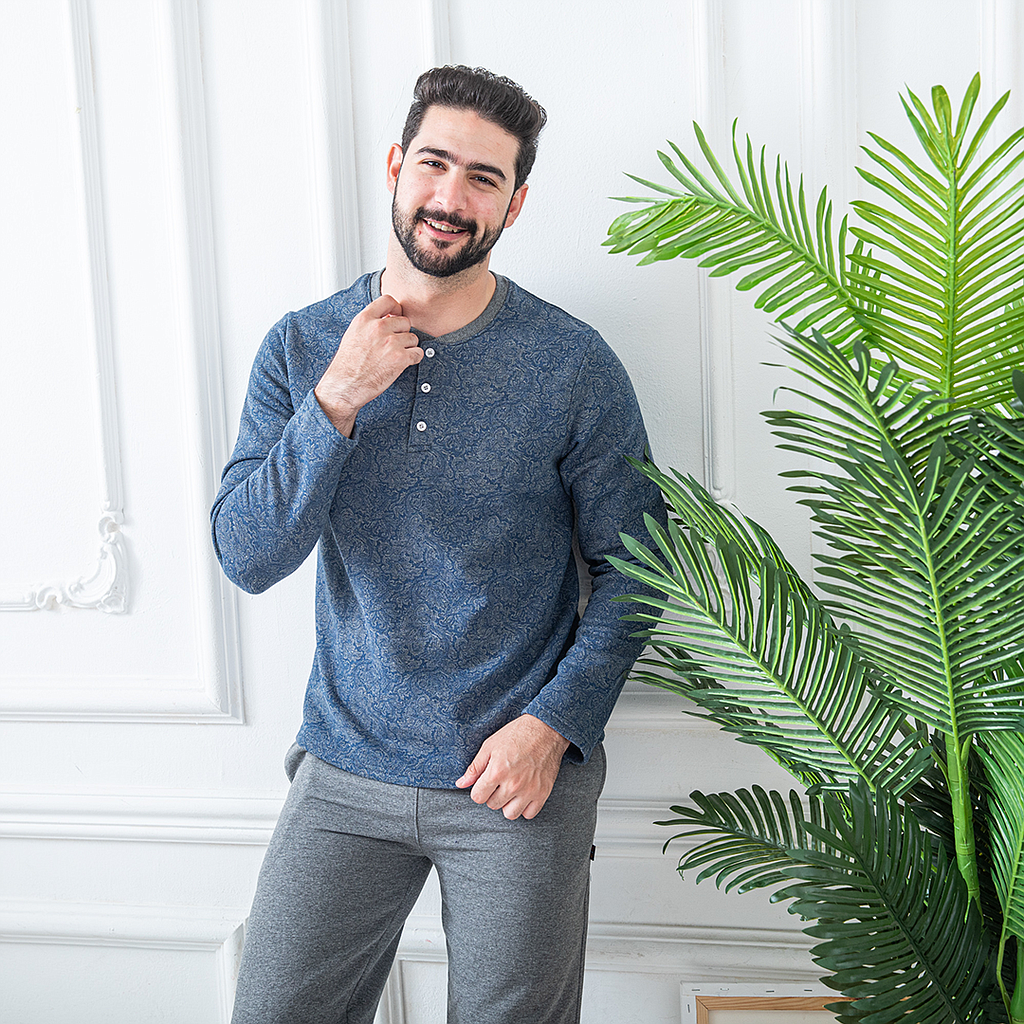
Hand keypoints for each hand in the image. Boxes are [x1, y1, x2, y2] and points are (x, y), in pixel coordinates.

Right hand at [314, 294, 422, 435]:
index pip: (389, 300)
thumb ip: (369, 323)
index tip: (396, 317)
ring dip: (408, 348)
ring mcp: (391, 342)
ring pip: (413, 338)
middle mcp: (378, 327)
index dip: (396, 309)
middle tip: (393, 346)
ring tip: (393, 357)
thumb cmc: (347, 364)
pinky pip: (418, 353)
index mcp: (365, 319)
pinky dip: (413, 359)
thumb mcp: (353, 335)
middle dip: (402, 333)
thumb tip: (388, 318)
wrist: (345, 386)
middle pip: (405, 322)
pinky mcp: (400, 358)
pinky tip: (402, 364)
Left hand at [455, 714, 569, 819]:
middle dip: (492, 794)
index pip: (478, 797)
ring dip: (507, 803)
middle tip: (501, 780)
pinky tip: (523, 793)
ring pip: (510, 813)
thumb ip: (474, 768)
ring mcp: (529, 790)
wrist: (546, 729)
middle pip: (492, 805)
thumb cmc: (516, 734)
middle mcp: (513, 784)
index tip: (485, 781)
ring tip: (511, 789)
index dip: (479, 789)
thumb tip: (460, 784)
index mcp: (497, 772)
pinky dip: (524, 807)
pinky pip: (528, 814)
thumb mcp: (490, 746)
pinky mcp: (543, 793)